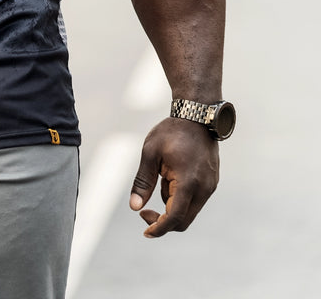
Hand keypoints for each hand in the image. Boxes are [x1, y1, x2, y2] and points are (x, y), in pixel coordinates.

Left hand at [129, 116, 218, 237]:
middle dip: (163, 221)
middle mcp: (203, 188)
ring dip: (171, 207)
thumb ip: (143, 181)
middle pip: (183, 220)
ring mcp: (210, 186)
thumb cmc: (171, 132)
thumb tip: (134, 207)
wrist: (197, 115)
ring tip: (161, 177)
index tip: (145, 231)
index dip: (159, 228)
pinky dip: (180, 198)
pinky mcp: (211, 183)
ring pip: (189, 211)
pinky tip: (170, 176)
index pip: (175, 217)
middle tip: (144, 212)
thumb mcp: (150, 153)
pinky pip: (194, 200)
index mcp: (188, 182)